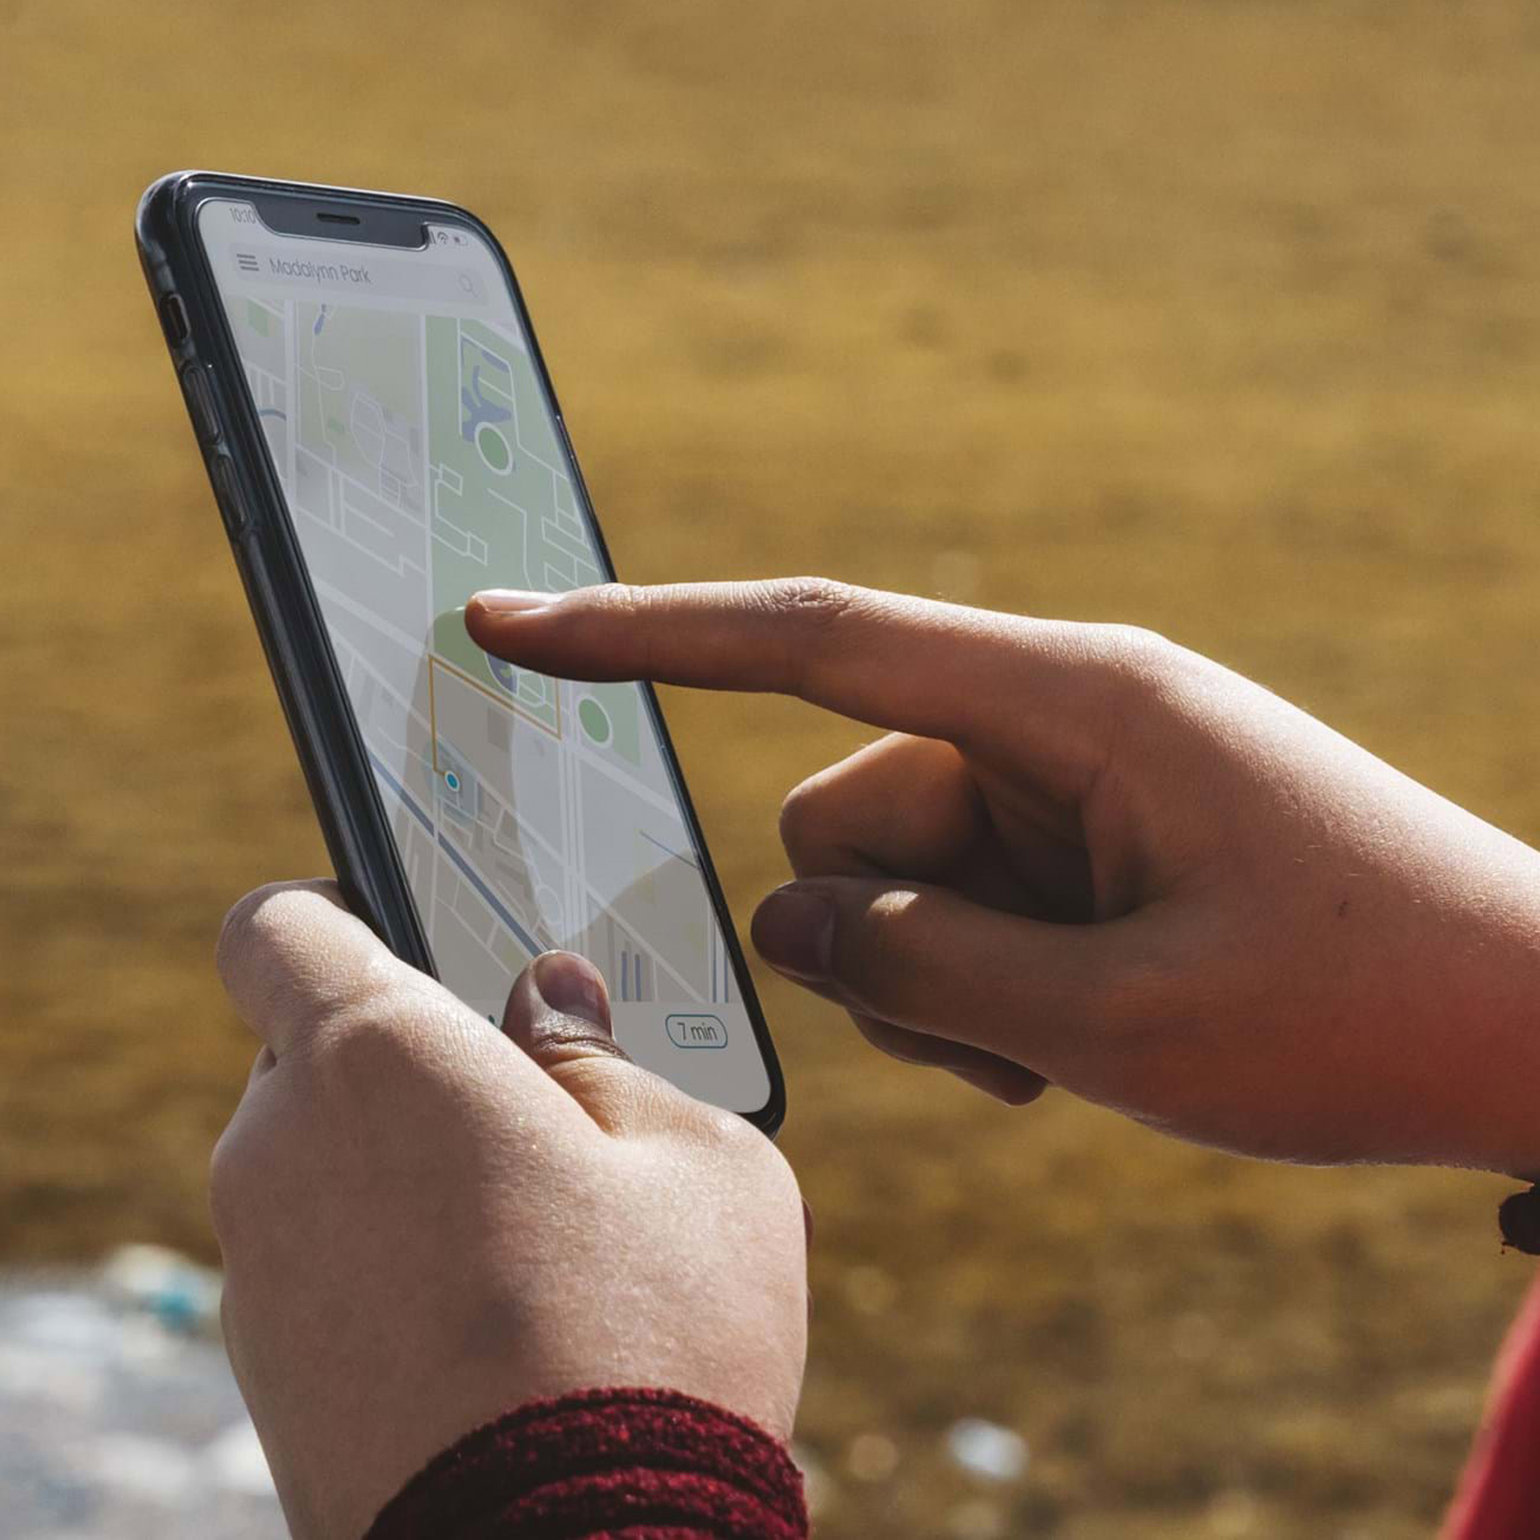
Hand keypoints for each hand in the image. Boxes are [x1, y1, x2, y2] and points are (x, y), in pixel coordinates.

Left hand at [212, 882, 806, 1539]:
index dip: (337, 907)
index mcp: (377, 1055)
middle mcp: (281, 1152)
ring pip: (325, 1159)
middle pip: (318, 1047)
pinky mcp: (264, 1377)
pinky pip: (321, 1258)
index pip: (277, 924)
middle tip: (530, 1099)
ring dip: (405, 1161)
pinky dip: (386, 1254)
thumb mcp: (697, 1154)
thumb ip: (607, 1051)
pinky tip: (495, 1313)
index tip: (413, 934)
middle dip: (414, 1054)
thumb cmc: (655, 1344)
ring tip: (532, 1228)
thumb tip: (550, 1000)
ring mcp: (258, 1273)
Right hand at [466, 578, 1539, 1174]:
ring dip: (938, 982)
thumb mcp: (1122, 1018)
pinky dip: (982, 989)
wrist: (1520, 1025)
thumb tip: (794, 917)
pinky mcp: (1083, 847)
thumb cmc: (1357, 1006)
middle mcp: (1058, 720)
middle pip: (849, 807)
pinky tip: (1081, 1039)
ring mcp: (1069, 786)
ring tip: (1066, 1046)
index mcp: (1072, 700)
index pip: (812, 642)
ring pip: (895, 876)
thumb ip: (923, 965)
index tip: (514, 622)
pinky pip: (958, 909)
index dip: (645, 632)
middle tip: (1005, 1033)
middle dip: (881, 935)